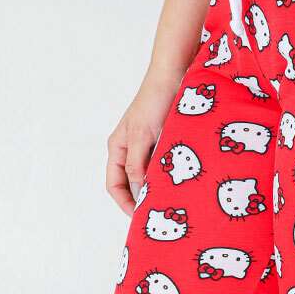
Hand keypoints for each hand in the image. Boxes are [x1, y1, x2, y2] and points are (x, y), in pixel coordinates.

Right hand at [105, 70, 180, 214]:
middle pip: (131, 185)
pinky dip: (168, 177)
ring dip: (157, 189)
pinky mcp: (164, 143)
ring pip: (149, 177)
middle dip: (142, 200)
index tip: (139, 218)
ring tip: (170, 201)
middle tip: (157, 214)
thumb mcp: (142, 135)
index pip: (114, 186)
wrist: (176, 75)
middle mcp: (130, 150)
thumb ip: (137, 164)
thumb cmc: (154, 100)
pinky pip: (163, 167)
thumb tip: (137, 191)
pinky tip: (180, 184)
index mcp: (117, 148)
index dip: (125, 204)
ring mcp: (147, 147)